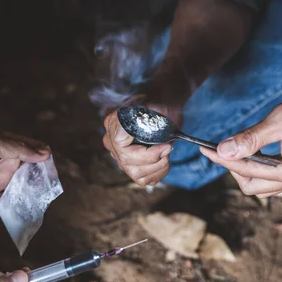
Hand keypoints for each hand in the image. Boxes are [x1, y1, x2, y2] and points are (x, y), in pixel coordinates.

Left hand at [0, 132, 50, 203]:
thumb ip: (19, 149)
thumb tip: (46, 154)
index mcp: (7, 145)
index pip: (32, 150)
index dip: (44, 158)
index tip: (53, 168)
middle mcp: (5, 162)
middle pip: (29, 171)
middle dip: (40, 179)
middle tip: (51, 188)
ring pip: (20, 188)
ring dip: (30, 194)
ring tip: (42, 201)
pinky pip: (6, 202)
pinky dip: (15, 207)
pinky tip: (26, 211)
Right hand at [102, 57, 193, 185]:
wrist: (165, 104)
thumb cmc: (162, 101)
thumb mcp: (158, 103)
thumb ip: (150, 114)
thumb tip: (141, 129)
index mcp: (113, 121)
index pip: (120, 142)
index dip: (145, 152)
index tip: (166, 145)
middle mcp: (111, 141)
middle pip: (128, 162)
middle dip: (154, 160)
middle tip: (170, 147)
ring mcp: (119, 156)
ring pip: (136, 174)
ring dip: (158, 167)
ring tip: (168, 152)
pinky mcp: (130, 166)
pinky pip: (143, 180)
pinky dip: (158, 173)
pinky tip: (164, 161)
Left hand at [200, 85, 281, 197]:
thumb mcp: (281, 120)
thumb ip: (251, 138)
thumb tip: (224, 150)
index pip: (245, 171)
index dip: (222, 159)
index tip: (205, 149)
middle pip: (251, 187)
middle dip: (232, 169)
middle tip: (218, 150)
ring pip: (262, 185)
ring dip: (244, 170)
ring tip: (232, 150)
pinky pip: (274, 177)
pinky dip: (258, 167)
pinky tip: (251, 151)